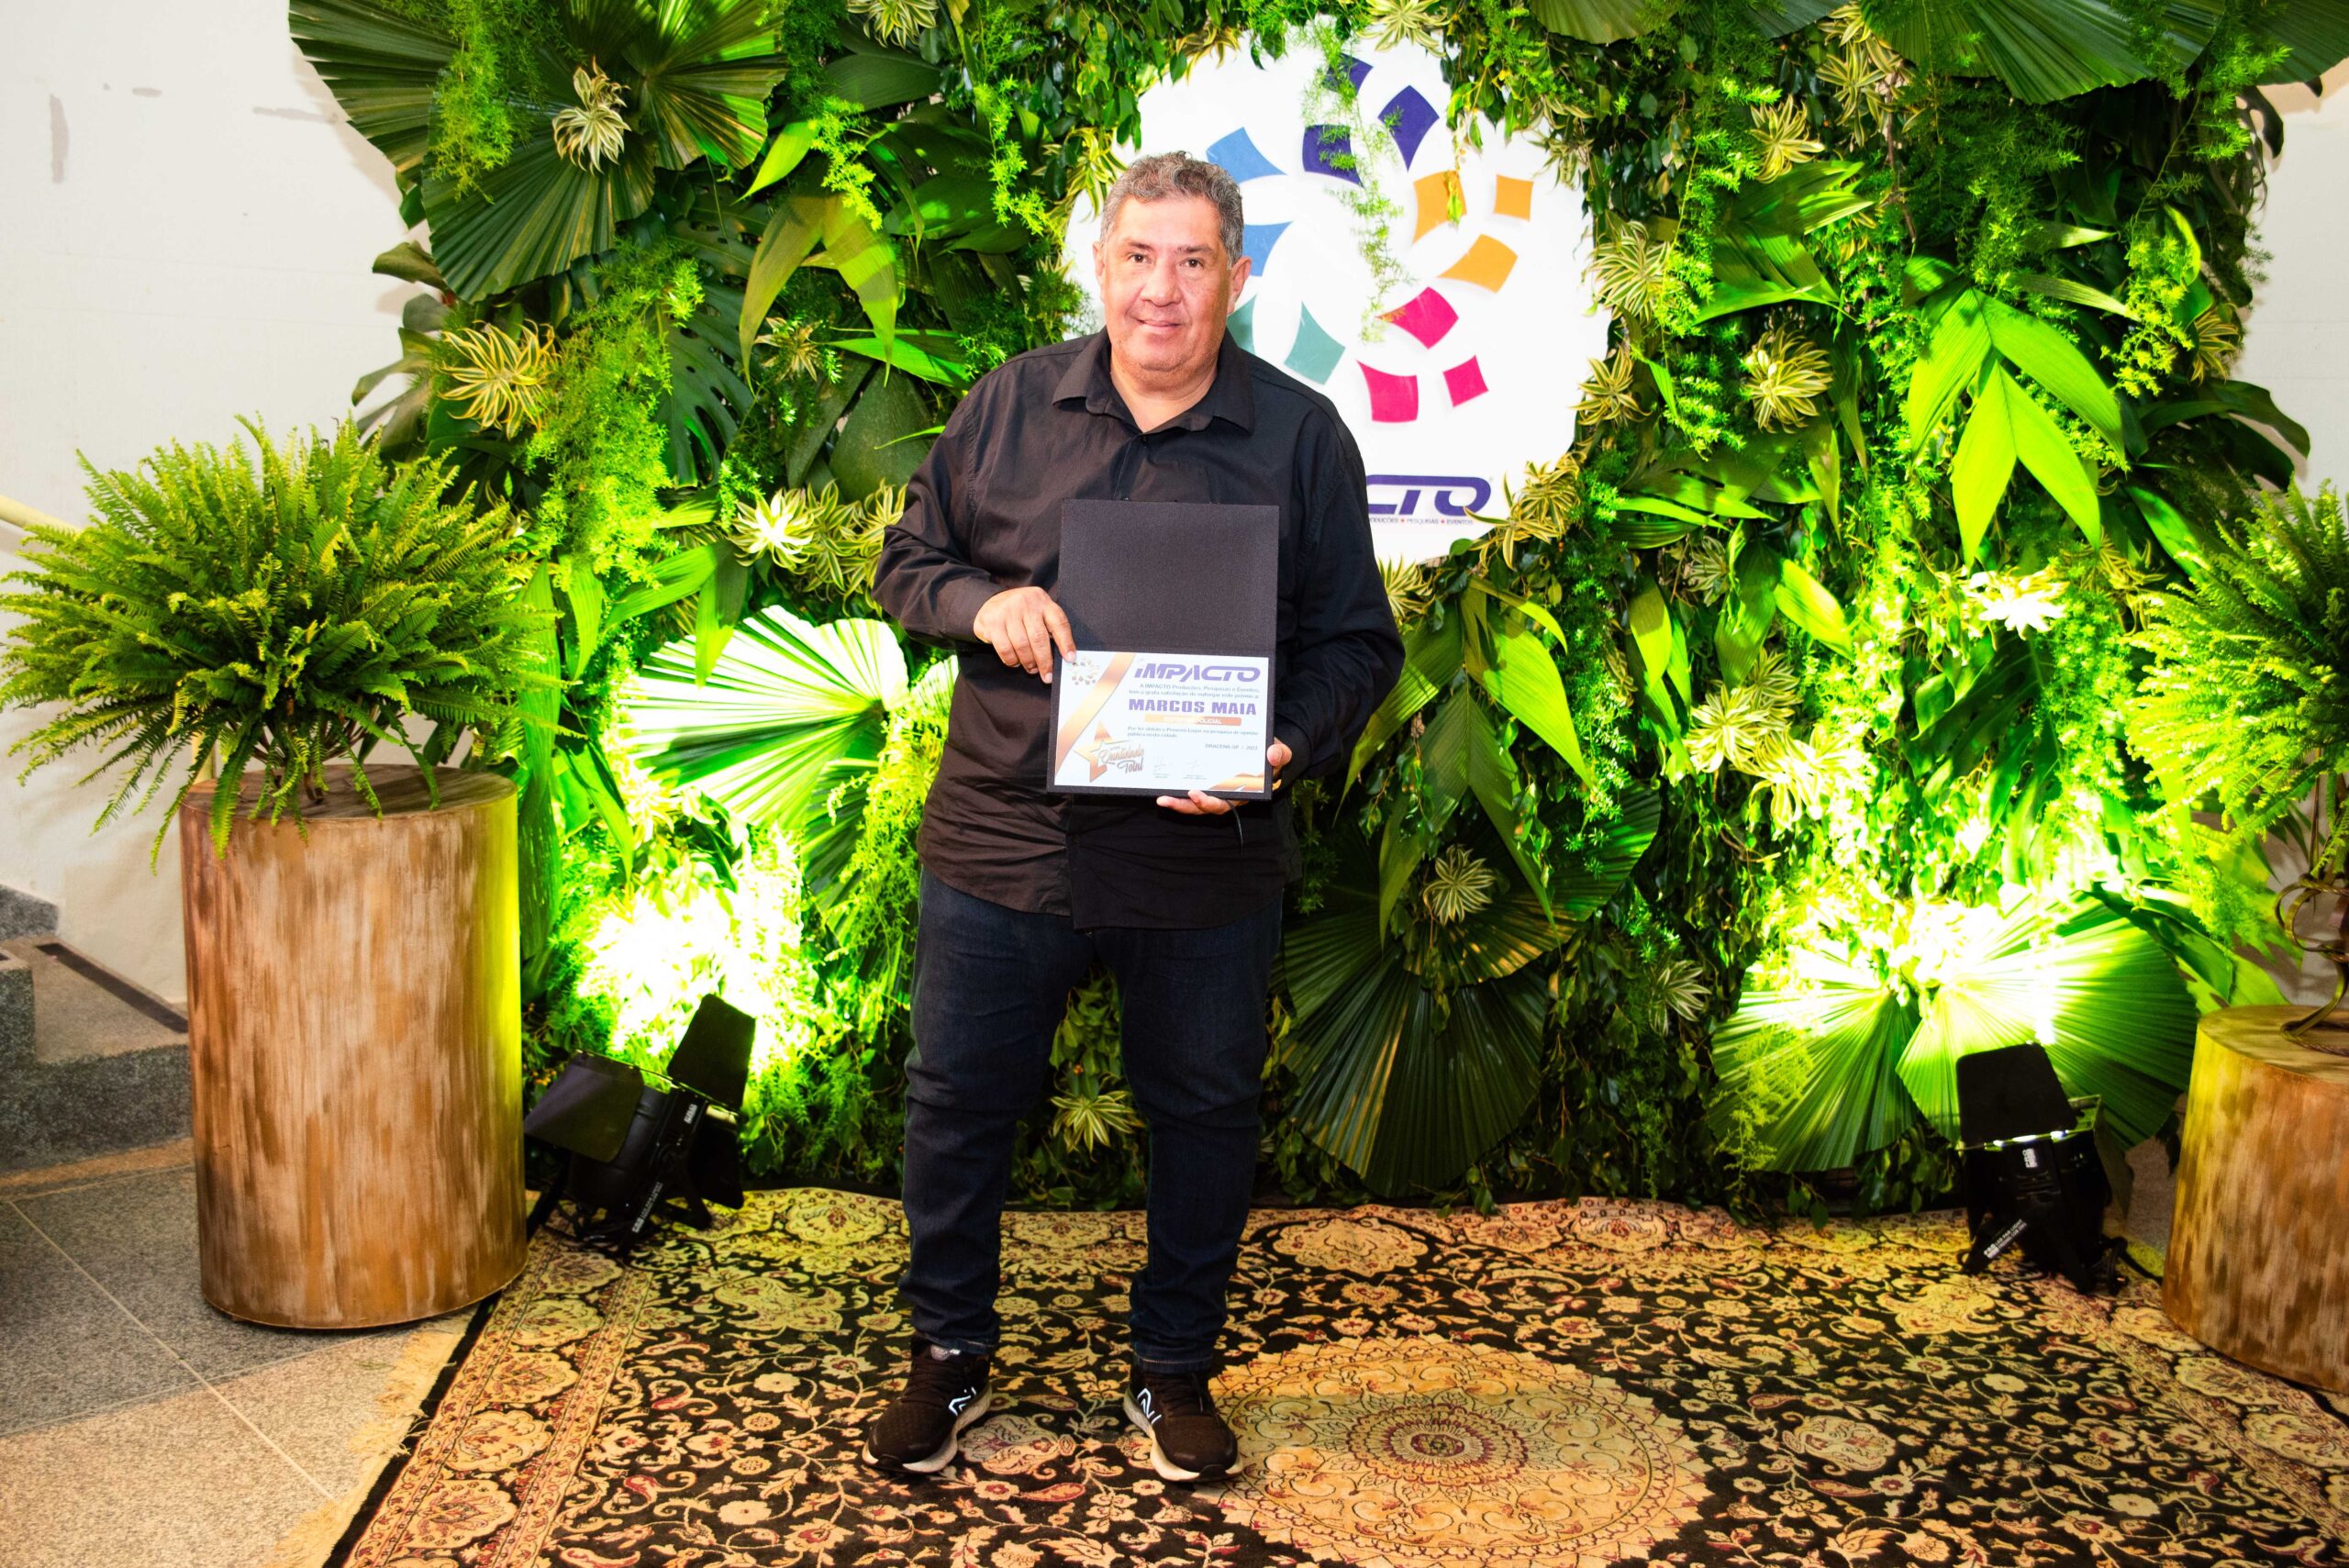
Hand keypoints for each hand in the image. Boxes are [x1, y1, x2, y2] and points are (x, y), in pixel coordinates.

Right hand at [972, 586, 1073, 682]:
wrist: (991, 602)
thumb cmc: (1021, 613)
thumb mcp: (1038, 613)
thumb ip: (1049, 629)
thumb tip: (1064, 657)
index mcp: (1042, 601)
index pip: (1059, 623)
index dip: (1066, 643)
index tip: (1070, 659)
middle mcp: (1026, 603)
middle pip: (1039, 638)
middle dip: (1045, 661)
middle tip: (1047, 676)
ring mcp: (1008, 612)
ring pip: (1022, 645)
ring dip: (1028, 662)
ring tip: (1031, 669)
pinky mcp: (993, 622)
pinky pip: (1005, 649)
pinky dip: (1012, 660)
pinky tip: (1015, 662)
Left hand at [1158, 737, 1291, 814]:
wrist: (1268, 748)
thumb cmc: (1272, 753)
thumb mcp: (1281, 752)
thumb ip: (1280, 754)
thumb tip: (1273, 754)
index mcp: (1244, 792)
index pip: (1225, 803)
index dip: (1209, 802)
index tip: (1195, 794)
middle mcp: (1228, 795)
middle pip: (1204, 807)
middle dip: (1185, 806)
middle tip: (1166, 800)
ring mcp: (1216, 789)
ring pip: (1195, 802)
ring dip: (1177, 802)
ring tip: (1160, 798)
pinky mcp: (1207, 780)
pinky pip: (1191, 789)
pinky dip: (1178, 788)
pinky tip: (1162, 783)